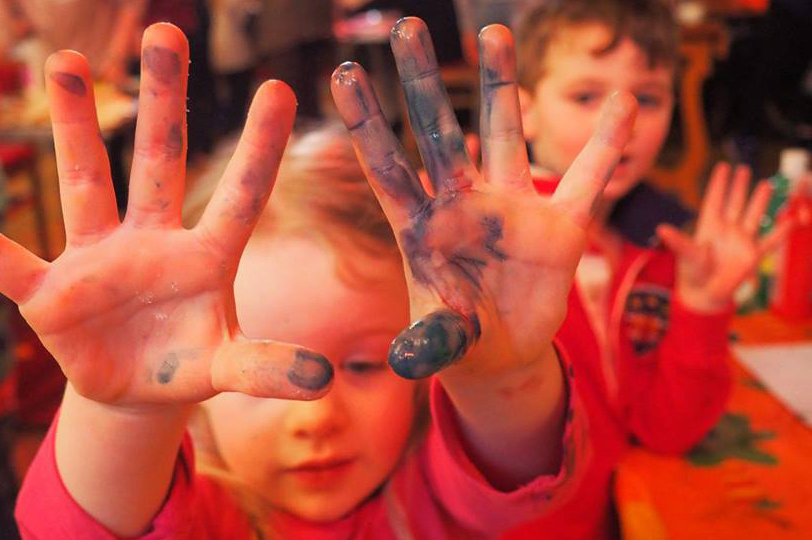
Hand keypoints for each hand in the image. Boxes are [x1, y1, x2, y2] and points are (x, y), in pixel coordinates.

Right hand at [0, 24, 332, 408]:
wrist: (136, 387)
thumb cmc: (186, 362)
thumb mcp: (228, 367)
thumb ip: (267, 366)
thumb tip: (323, 380)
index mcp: (204, 259)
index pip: (237, 196)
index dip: (258, 148)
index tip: (278, 87)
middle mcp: (149, 242)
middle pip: (157, 161)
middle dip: (161, 101)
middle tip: (165, 33)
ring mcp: (95, 261)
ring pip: (85, 182)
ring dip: (75, 127)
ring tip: (67, 62)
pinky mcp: (47, 296)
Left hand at [331, 19, 636, 378]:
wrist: (501, 354)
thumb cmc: (458, 342)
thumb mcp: (442, 344)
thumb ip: (430, 343)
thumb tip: (407, 362)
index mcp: (421, 229)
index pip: (387, 167)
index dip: (367, 123)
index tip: (342, 73)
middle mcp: (462, 205)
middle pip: (439, 132)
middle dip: (423, 82)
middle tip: (406, 26)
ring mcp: (510, 208)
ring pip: (505, 133)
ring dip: (501, 84)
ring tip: (495, 31)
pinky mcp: (559, 226)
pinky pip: (589, 179)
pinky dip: (607, 146)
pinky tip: (623, 104)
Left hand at [657, 163, 787, 312]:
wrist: (706, 293)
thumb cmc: (692, 273)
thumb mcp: (687, 254)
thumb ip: (678, 241)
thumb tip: (661, 229)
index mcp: (709, 226)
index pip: (715, 200)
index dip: (719, 183)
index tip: (723, 166)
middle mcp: (726, 229)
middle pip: (734, 202)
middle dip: (739, 186)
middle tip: (742, 168)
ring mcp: (741, 240)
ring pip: (752, 215)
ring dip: (759, 200)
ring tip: (765, 183)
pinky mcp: (752, 254)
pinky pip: (770, 240)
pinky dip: (782, 232)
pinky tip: (793, 221)